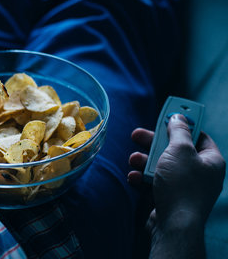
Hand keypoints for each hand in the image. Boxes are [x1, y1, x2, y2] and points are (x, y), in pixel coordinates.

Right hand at [129, 114, 224, 229]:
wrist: (173, 225)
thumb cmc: (181, 184)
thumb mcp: (180, 149)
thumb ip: (178, 130)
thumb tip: (178, 117)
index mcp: (210, 160)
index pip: (198, 135)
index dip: (182, 125)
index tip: (166, 117)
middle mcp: (199, 172)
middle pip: (174, 149)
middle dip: (153, 143)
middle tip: (137, 135)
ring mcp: (183, 185)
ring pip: (160, 164)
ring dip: (143, 161)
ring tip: (133, 160)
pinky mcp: (169, 196)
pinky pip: (154, 180)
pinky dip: (142, 177)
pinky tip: (134, 177)